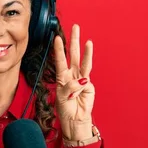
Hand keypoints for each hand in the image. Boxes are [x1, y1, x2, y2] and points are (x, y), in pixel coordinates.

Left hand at [53, 24, 94, 140]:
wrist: (75, 120)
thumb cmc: (66, 110)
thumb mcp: (61, 98)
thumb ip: (69, 88)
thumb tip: (81, 80)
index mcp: (62, 77)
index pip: (60, 60)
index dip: (59, 50)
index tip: (57, 38)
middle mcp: (72, 76)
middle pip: (74, 55)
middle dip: (74, 41)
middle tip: (75, 27)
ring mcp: (82, 80)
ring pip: (83, 63)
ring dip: (85, 52)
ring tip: (87, 41)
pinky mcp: (89, 86)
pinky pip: (85, 80)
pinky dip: (83, 78)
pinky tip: (79, 86)